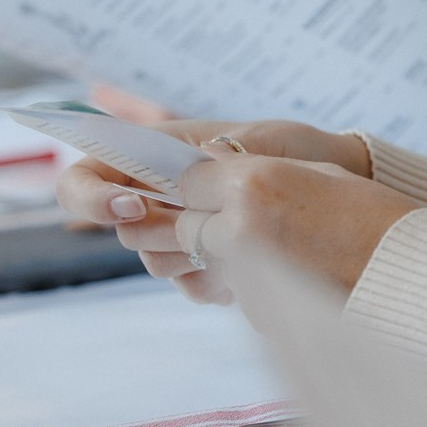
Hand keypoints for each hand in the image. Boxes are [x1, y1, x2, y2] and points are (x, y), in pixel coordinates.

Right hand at [55, 133, 396, 306]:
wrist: (338, 185)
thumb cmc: (295, 150)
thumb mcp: (256, 141)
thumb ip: (211, 161)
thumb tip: (177, 179)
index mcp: (155, 152)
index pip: (87, 175)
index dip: (92, 196)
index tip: (132, 206)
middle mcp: (158, 195)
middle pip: (122, 229)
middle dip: (162, 232)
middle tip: (205, 227)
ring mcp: (181, 232)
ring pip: (156, 261)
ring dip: (196, 255)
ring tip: (242, 237)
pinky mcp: (206, 264)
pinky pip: (191, 285)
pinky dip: (218, 279)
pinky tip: (250, 261)